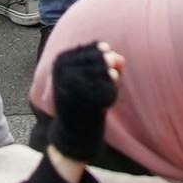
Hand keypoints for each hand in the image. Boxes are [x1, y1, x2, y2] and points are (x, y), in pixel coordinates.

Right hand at [47, 43, 122, 171]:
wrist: (71, 134)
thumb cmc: (84, 101)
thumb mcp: (91, 77)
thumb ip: (107, 63)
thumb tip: (119, 58)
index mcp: (62, 60)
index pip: (97, 48)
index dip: (108, 58)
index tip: (105, 73)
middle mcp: (63, 70)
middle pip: (104, 59)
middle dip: (112, 71)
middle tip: (109, 82)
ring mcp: (69, 85)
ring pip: (108, 73)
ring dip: (112, 84)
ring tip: (104, 95)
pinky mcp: (79, 100)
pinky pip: (109, 91)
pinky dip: (112, 95)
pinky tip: (105, 104)